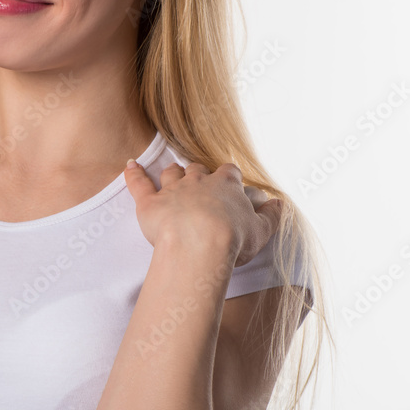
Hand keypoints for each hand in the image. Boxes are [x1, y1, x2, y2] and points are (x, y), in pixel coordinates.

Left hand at [123, 159, 282, 266]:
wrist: (199, 245)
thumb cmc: (232, 239)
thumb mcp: (261, 230)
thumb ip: (271, 216)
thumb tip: (279, 204)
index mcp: (226, 184)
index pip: (229, 173)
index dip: (228, 179)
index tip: (229, 185)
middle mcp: (198, 180)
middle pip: (198, 169)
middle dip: (198, 174)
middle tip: (199, 186)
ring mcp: (172, 189)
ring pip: (171, 173)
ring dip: (172, 173)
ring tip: (172, 174)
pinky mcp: (149, 202)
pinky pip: (138, 183)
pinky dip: (133, 173)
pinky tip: (130, 164)